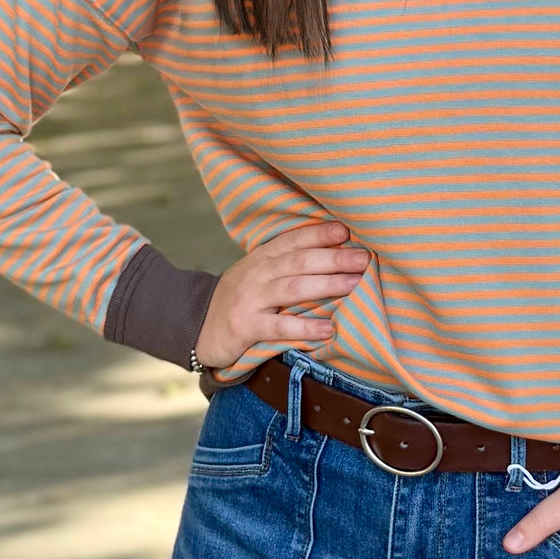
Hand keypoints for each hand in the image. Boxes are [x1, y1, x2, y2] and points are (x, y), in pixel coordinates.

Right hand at [193, 221, 370, 369]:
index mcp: (262, 257)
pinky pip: (279, 327)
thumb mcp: (258, 273)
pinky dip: (304, 327)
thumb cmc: (240, 299)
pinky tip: (328, 329)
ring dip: (326, 285)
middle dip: (333, 258)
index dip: (319, 233)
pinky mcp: (245, 328)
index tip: (346, 229)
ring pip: (292, 289)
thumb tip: (334, 253)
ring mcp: (250, 300)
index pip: (293, 239)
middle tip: (364, 258)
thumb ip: (288, 264)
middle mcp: (257, 273)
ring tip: (355, 285)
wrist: (196, 326)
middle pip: (299, 261)